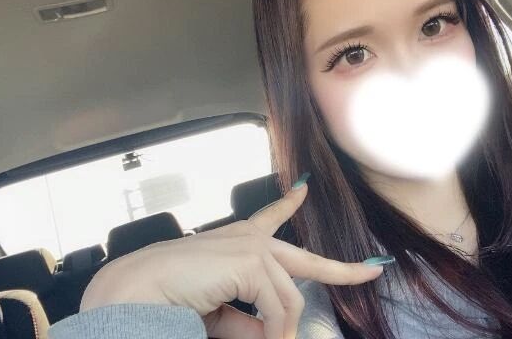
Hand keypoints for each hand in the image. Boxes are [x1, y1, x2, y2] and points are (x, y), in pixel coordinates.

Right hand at [80, 176, 385, 338]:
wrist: (138, 290)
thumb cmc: (171, 296)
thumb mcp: (221, 312)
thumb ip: (251, 319)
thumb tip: (279, 333)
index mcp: (237, 241)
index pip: (270, 217)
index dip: (289, 203)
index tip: (303, 187)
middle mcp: (248, 238)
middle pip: (305, 257)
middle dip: (342, 267)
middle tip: (373, 269)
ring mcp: (253, 246)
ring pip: (290, 296)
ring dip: (282, 329)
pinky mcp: (252, 259)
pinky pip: (278, 305)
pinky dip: (275, 330)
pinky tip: (271, 337)